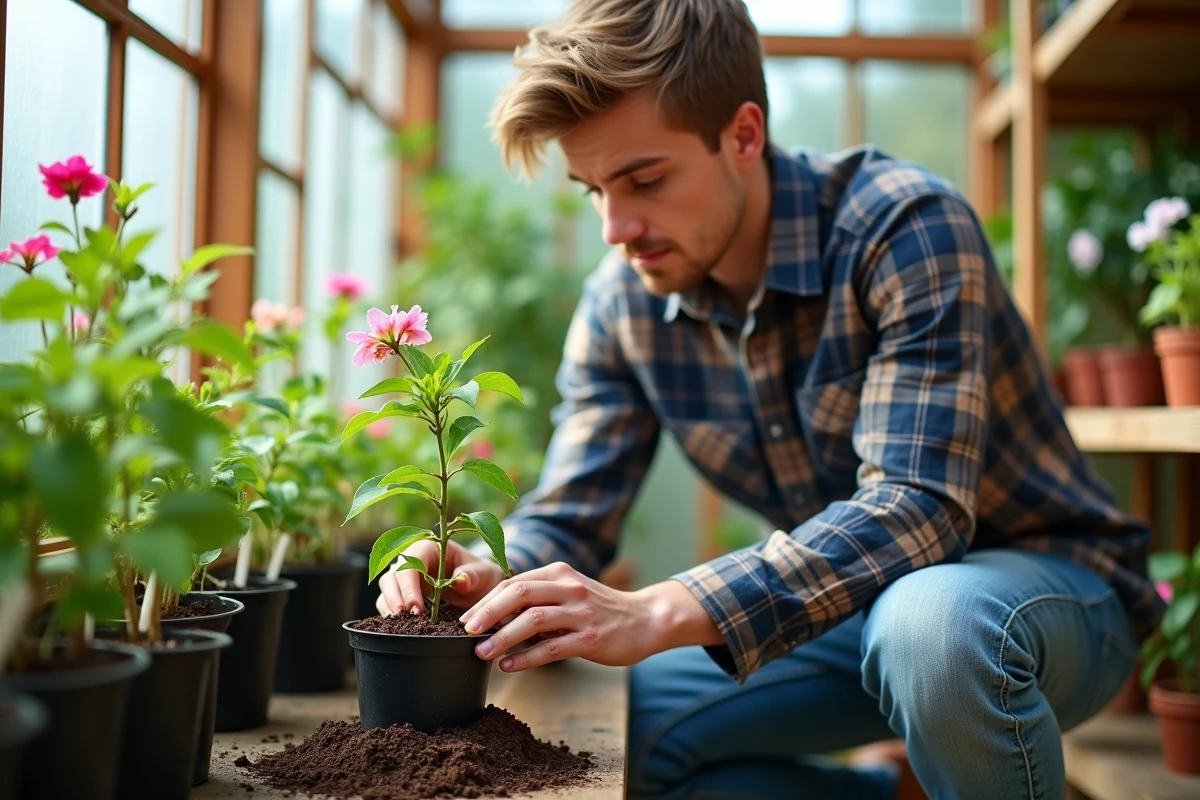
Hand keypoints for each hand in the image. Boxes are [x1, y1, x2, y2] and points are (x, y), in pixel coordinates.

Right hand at [375, 539, 505, 616]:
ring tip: (401, 625)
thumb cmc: (480, 576)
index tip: (417, 608)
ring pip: (386, 588)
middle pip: (392, 576)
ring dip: (390, 606)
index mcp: (428, 548)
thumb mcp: (483, 574)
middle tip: (407, 618)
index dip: (409, 585)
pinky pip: (388, 602)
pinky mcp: (403, 594)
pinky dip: (390, 614)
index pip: (410, 563)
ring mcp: (405, 577)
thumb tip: (461, 579)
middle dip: (396, 598)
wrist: (480, 588)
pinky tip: (399, 627)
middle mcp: (411, 559)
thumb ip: (474, 575)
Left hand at [459, 561, 723, 671]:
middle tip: (467, 631)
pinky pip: (552, 648)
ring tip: (481, 653)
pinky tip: (509, 666)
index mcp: (560, 573)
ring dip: (503, 638)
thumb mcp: (571, 592)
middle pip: (519, 594)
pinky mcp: (592, 637)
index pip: (514, 582)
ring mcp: (582, 612)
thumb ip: (540, 598)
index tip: (466, 618)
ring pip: (533, 621)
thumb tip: (496, 617)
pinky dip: (526, 658)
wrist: (647, 619)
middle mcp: (570, 587)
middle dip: (488, 613)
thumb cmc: (602, 608)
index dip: (487, 600)